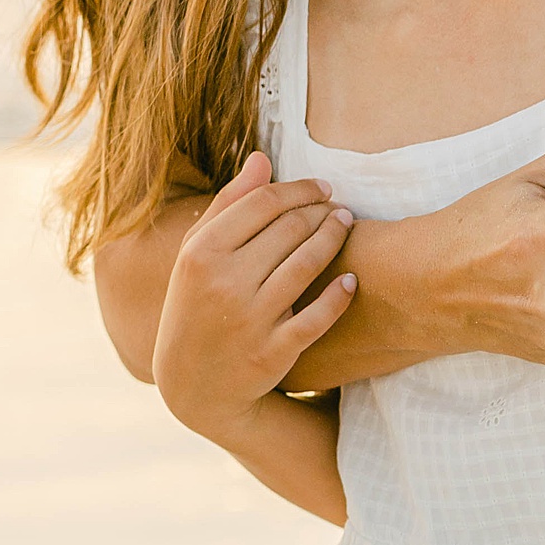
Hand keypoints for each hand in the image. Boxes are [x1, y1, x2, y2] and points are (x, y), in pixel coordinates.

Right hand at [152, 153, 353, 437]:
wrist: (193, 386)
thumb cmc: (198, 305)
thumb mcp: (197, 256)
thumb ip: (228, 205)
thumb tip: (262, 158)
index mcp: (200, 253)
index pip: (263, 203)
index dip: (300, 189)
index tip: (324, 187)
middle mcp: (222, 283)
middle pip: (290, 228)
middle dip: (322, 211)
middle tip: (340, 208)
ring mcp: (248, 319)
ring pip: (307, 263)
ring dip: (335, 238)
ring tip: (348, 226)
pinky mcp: (272, 353)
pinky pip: (318, 316)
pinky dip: (339, 295)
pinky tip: (351, 279)